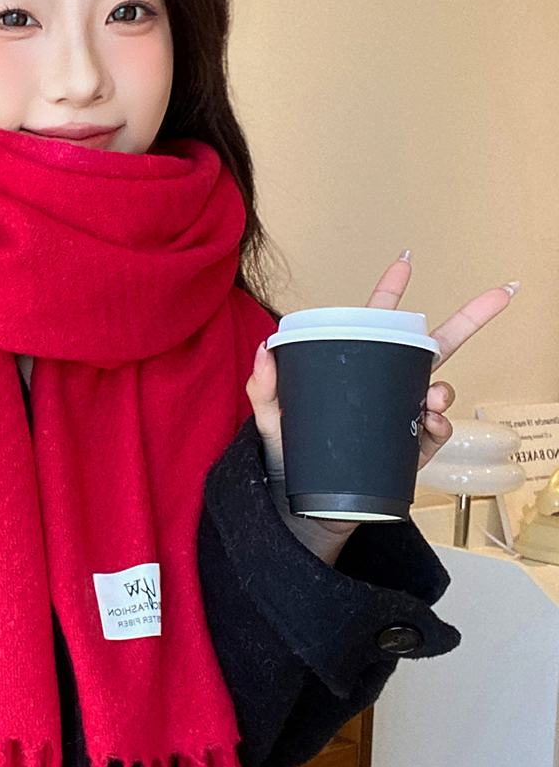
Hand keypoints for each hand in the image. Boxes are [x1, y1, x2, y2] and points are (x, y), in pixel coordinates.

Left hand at [246, 251, 518, 563]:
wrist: (304, 505)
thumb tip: (264, 350)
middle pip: (434, 347)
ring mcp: (403, 416)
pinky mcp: (411, 448)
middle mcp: (386, 386)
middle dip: (471, 319)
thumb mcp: (271, 417)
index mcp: (354, 367)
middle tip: (502, 294)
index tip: (406, 261)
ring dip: (442, 388)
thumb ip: (264, 386)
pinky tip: (430, 424)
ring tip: (433, 397)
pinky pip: (435, 431)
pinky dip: (437, 425)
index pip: (376, 323)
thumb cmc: (290, 454)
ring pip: (439, 389)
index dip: (392, 292)